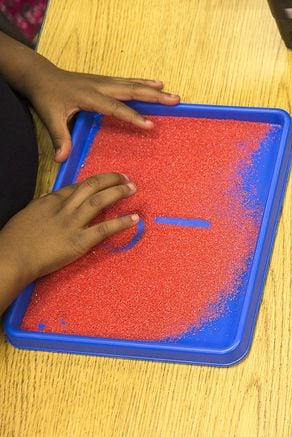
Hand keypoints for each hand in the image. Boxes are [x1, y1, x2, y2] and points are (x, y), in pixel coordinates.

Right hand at [0, 172, 138, 286]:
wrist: (11, 258)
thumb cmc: (15, 239)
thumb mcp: (27, 214)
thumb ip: (41, 205)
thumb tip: (49, 197)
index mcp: (51, 201)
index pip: (78, 186)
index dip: (97, 181)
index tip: (109, 180)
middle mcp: (64, 208)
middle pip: (92, 187)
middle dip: (112, 180)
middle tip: (127, 179)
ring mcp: (72, 224)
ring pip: (99, 201)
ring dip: (119, 193)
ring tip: (133, 189)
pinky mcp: (79, 241)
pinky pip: (104, 229)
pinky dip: (121, 222)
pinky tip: (134, 219)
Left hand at [25, 63, 179, 160]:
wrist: (40, 74)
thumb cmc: (46, 96)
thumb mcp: (50, 117)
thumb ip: (59, 138)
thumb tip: (62, 158)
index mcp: (88, 96)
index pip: (115, 108)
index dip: (133, 116)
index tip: (150, 125)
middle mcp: (100, 86)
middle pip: (132, 91)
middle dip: (154, 96)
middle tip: (174, 100)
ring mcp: (104, 82)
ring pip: (133, 85)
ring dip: (154, 89)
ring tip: (173, 95)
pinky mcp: (105, 81)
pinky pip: (129, 82)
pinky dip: (144, 83)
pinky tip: (157, 83)